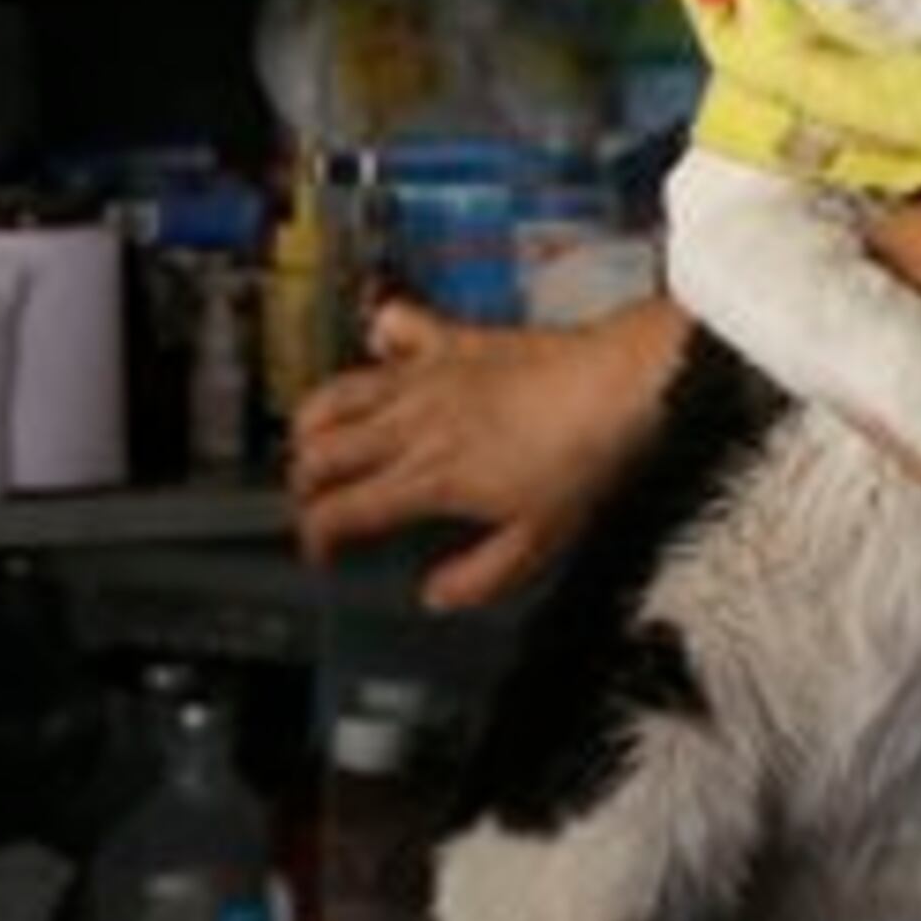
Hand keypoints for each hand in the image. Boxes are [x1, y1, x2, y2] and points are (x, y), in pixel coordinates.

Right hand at [286, 296, 687, 609]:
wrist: (616, 386)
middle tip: (318, 501)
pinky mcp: (450, 340)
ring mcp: (425, 377)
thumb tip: (435, 595)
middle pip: (322, 452)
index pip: (340, 511)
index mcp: (427, 478)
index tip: (322, 552)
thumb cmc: (581, 460)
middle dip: (304, 484)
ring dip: (315, 420)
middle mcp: (411, 425)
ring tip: (318, 439)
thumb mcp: (538, 541)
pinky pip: (394, 325)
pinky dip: (377, 339)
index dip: (315, 537)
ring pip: (338, 392)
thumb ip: (480, 576)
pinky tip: (381, 355)